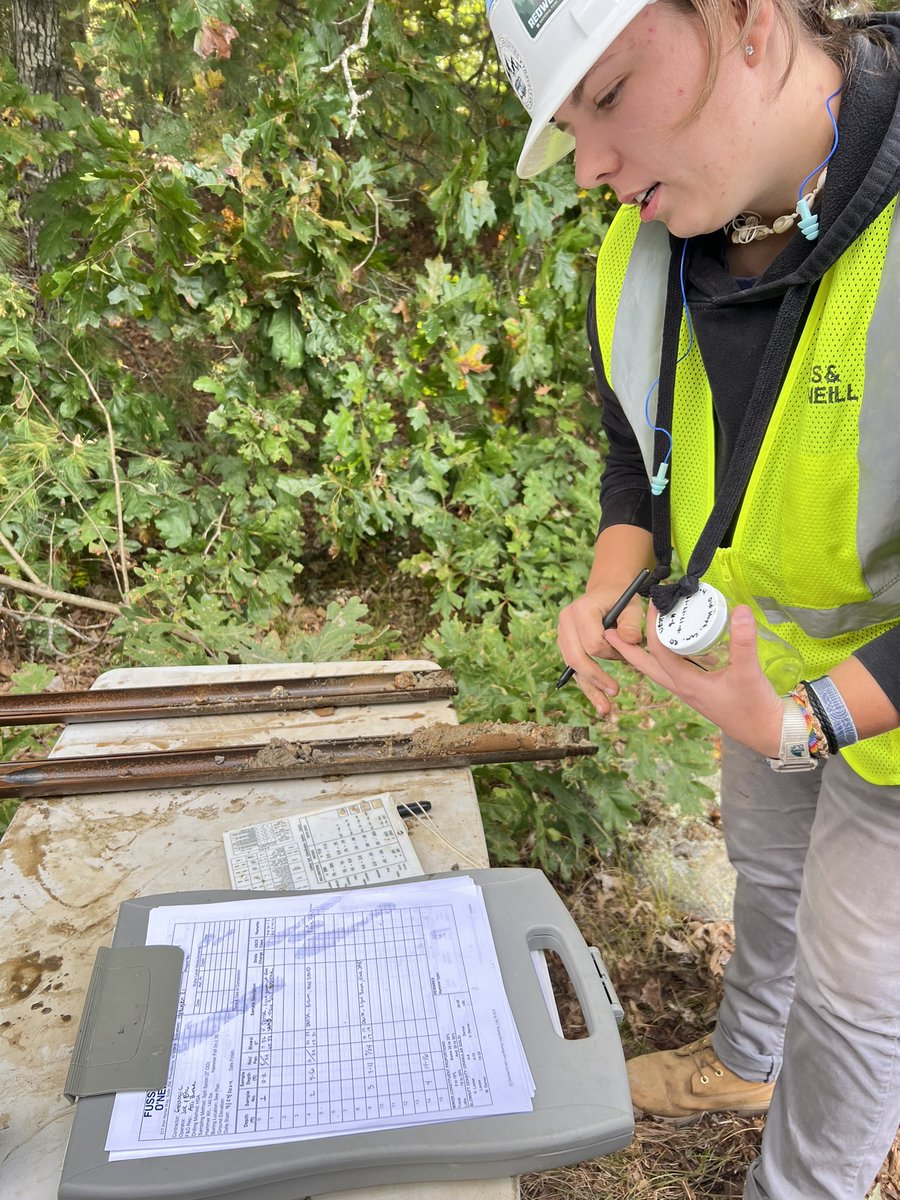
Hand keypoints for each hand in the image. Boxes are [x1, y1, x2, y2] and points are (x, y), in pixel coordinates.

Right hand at [557, 584, 644, 715]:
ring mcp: (562, 634)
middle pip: (576, 657)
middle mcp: (565, 621)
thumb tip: (630, 640)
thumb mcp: (632, 606)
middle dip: (596, 678)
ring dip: (590, 688)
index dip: (612, 653)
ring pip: (572, 667)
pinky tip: (598, 702)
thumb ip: (631, 623)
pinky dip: (587, 686)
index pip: (593, 643)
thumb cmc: (621, 598)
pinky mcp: (565, 645)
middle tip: (616, 693)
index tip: (627, 652)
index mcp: (581, 609)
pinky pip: (574, 669)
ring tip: (605, 709)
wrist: (606, 591)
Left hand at [604, 603, 784, 756]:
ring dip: (645, 653)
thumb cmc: (755, 707)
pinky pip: (675, 671)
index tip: (651, 602)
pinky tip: (675, 645)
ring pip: (659, 669)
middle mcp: (681, 687)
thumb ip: (743, 642)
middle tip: (608, 631)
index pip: (658, 650)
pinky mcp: (700, 691)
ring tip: (634, 636)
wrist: (767, 733)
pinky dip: (668, 657)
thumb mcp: (748, 672)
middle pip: (646, 665)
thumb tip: (739, 609)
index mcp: (686, 682)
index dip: (652, 625)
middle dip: (626, 649)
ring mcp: (689, 691)